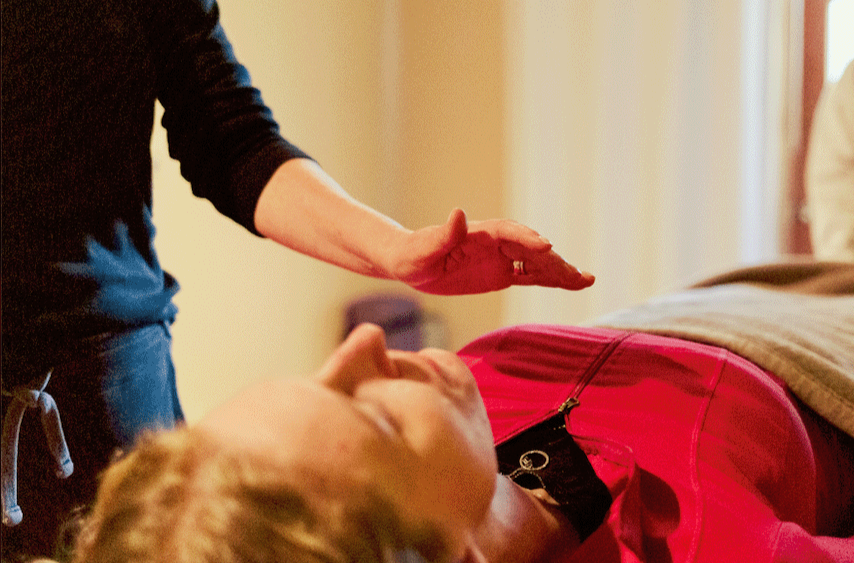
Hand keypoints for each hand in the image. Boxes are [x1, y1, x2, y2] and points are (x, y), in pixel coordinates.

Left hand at [388, 209, 594, 294]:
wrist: (409, 262)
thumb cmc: (412, 255)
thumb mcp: (423, 248)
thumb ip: (442, 234)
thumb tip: (458, 213)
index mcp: (479, 234)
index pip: (509, 233)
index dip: (528, 239)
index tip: (548, 247)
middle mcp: (495, 243)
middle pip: (530, 249)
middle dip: (554, 261)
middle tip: (577, 275)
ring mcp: (502, 258)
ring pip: (536, 263)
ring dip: (561, 271)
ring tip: (586, 281)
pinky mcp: (502, 273)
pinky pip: (531, 276)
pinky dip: (551, 280)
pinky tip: (573, 285)